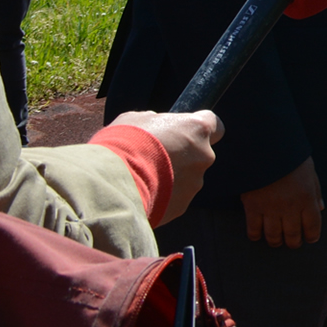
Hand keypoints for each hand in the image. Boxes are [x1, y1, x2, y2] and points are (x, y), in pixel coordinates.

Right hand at [111, 109, 221, 223]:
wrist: (111, 183)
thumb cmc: (124, 144)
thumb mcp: (137, 120)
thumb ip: (155, 121)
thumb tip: (155, 124)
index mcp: (197, 129)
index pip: (215, 125)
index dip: (199, 129)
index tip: (186, 132)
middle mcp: (203, 156)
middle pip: (199, 154)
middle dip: (181, 156)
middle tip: (154, 159)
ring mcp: (194, 183)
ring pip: (186, 178)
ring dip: (171, 178)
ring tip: (142, 178)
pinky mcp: (181, 206)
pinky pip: (175, 198)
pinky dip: (163, 197)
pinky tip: (142, 193)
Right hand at [241, 157, 322, 246]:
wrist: (266, 146)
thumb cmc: (291, 157)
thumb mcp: (310, 171)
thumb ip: (316, 191)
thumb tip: (320, 209)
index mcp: (306, 198)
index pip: (313, 226)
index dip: (312, 236)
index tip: (310, 238)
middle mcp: (290, 207)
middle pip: (293, 235)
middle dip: (294, 242)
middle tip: (293, 243)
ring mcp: (270, 209)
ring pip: (273, 236)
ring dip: (276, 242)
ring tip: (277, 241)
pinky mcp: (252, 207)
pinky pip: (253, 229)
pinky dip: (256, 236)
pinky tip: (258, 235)